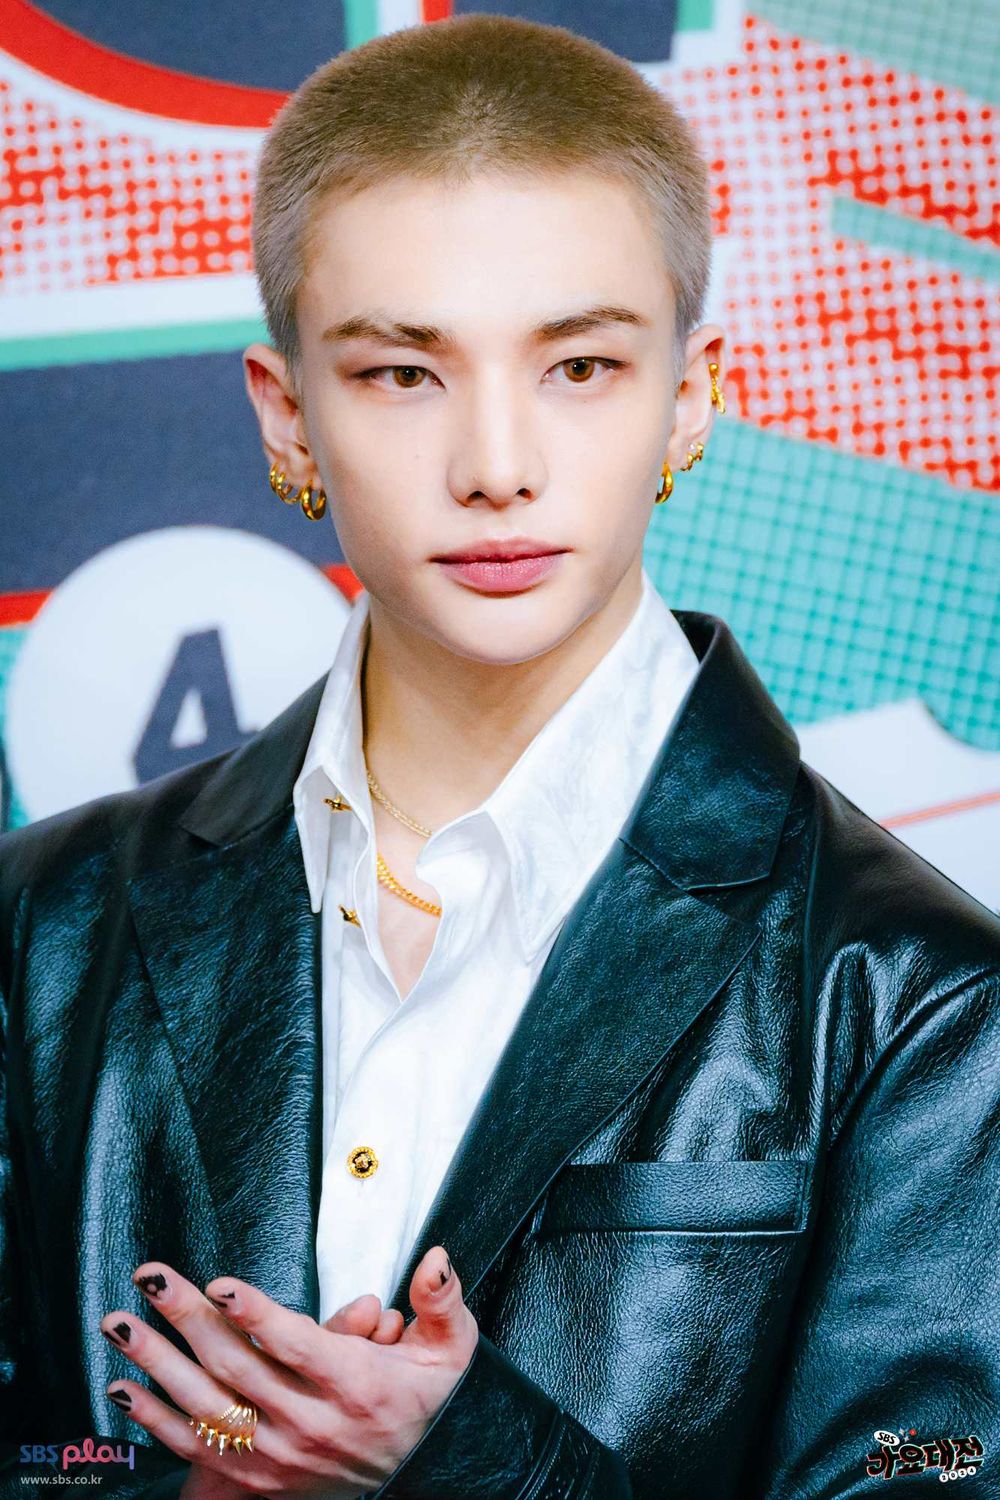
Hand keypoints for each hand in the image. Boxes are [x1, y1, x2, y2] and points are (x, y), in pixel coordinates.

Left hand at [100, 1245, 476, 1497]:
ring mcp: (276, 1453)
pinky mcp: (253, 1474)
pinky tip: (122, 1386)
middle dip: (187, 1316)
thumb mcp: (448, 1351)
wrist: (402, 1475)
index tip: (219, 1283)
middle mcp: (310, 1423)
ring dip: (156, 1361)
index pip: (298, 1346)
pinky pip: (193, 1446)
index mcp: (355, 1385)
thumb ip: (442, 1301)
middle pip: (238, 1365)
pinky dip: (153, 1419)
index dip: (256, 1314)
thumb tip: (436, 1258)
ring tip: (119, 1322)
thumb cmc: (417, 1398)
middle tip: (152, 1275)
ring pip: (206, 1403)